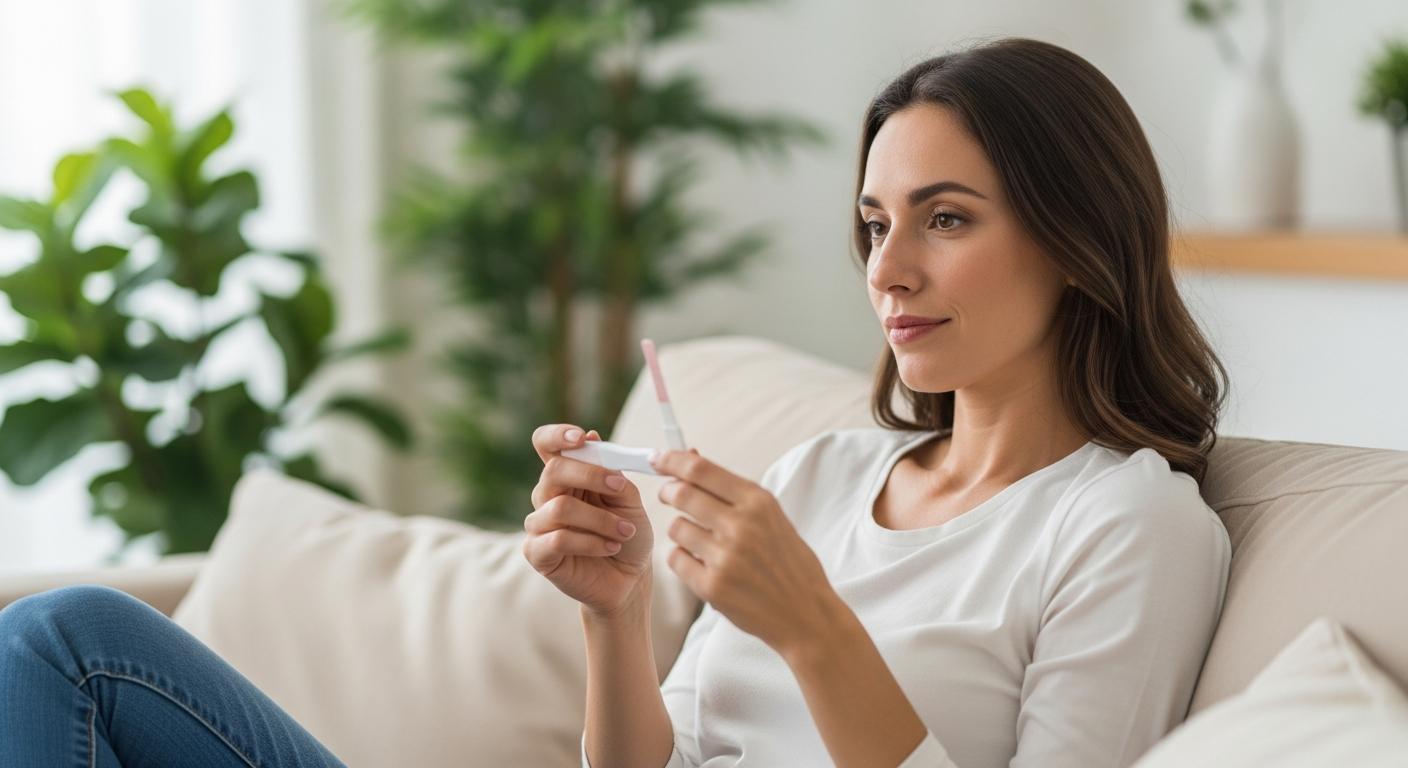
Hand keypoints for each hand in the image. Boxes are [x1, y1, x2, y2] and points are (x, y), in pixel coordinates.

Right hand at [522, 424, 654, 617]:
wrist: (630, 579)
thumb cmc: (628, 535)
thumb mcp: (629, 499)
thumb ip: (612, 472)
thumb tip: (592, 436)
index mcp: (568, 476)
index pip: (546, 444)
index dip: (557, 435)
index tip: (582, 438)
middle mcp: (548, 496)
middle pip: (553, 471)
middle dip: (590, 475)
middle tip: (619, 488)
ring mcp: (539, 524)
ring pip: (560, 508)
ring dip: (600, 519)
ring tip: (625, 532)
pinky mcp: (537, 553)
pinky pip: (558, 539)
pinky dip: (591, 542)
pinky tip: (610, 548)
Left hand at [649, 448, 840, 657]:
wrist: (806, 614)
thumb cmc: (789, 562)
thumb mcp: (771, 517)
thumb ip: (731, 491)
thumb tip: (690, 457)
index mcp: (759, 503)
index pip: (701, 470)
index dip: (672, 460)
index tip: (658, 459)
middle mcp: (741, 526)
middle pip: (681, 493)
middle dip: (668, 491)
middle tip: (668, 493)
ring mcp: (725, 558)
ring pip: (675, 527)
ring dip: (681, 530)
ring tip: (700, 540)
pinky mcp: (712, 587)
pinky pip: (676, 559)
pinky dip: (683, 558)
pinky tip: (701, 563)